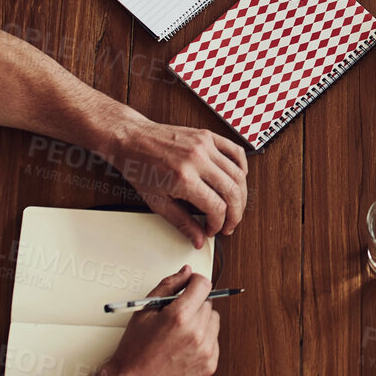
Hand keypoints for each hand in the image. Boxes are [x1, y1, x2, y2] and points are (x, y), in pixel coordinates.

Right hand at [106, 268, 219, 375]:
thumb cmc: (135, 347)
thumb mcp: (145, 309)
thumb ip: (169, 285)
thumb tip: (186, 272)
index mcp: (179, 316)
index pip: (203, 284)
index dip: (194, 281)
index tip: (189, 285)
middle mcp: (196, 333)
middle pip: (208, 302)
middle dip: (194, 303)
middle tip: (175, 316)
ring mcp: (204, 350)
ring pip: (214, 320)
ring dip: (201, 321)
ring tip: (179, 332)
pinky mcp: (209, 364)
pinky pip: (214, 339)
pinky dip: (203, 339)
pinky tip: (185, 345)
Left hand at [108, 116, 248, 245]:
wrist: (132, 140)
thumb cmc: (140, 168)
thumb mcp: (157, 202)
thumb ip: (182, 222)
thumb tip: (198, 239)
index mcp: (184, 179)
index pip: (217, 208)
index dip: (219, 224)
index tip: (213, 229)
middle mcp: (197, 160)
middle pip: (233, 192)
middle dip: (235, 214)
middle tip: (230, 224)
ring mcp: (204, 145)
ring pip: (239, 174)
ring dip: (241, 195)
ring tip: (235, 206)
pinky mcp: (207, 136)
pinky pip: (236, 151)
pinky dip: (242, 167)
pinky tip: (237, 179)